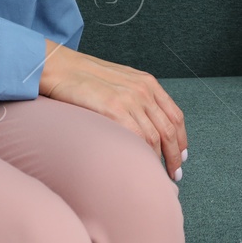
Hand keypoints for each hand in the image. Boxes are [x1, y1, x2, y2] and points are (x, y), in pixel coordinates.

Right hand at [38, 38, 187, 180]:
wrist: (61, 67)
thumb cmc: (84, 77)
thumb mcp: (120, 81)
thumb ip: (136, 97)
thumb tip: (145, 122)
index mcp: (147, 83)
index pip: (175, 115)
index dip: (181, 138)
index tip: (180, 155)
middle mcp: (143, 91)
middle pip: (169, 129)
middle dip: (174, 155)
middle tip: (175, 173)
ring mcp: (130, 100)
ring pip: (155, 137)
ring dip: (160, 160)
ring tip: (158, 175)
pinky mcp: (114, 110)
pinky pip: (136, 138)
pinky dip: (142, 155)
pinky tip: (141, 166)